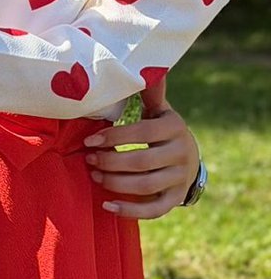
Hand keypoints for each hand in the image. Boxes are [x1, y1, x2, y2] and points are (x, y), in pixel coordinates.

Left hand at [82, 75, 200, 218]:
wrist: (190, 159)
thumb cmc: (163, 131)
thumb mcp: (160, 111)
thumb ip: (151, 94)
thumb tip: (148, 68)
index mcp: (175, 128)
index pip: (142, 132)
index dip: (114, 137)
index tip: (90, 141)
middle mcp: (182, 153)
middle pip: (142, 162)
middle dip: (110, 161)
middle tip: (89, 160)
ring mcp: (181, 178)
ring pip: (145, 187)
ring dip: (115, 184)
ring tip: (95, 176)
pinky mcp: (176, 199)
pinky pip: (154, 210)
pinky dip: (130, 211)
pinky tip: (107, 206)